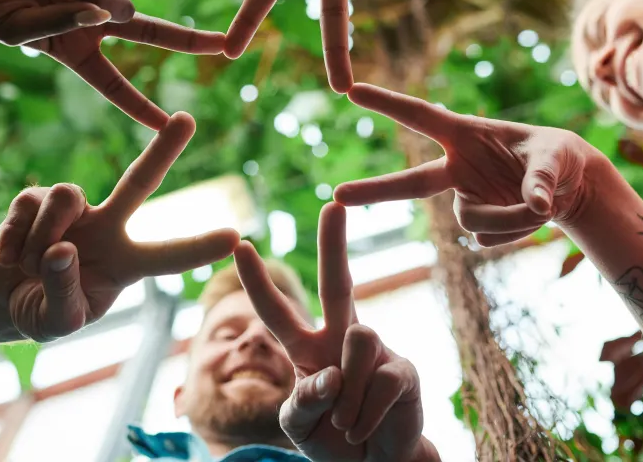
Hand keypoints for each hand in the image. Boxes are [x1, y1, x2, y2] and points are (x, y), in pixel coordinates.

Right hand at [0, 113, 239, 340]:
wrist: (1, 300)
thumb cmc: (43, 311)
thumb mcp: (58, 321)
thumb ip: (63, 293)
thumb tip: (63, 248)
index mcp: (127, 263)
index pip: (168, 256)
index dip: (198, 247)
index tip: (235, 238)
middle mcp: (107, 227)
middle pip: (139, 181)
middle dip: (163, 149)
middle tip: (187, 119)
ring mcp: (74, 210)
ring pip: (66, 197)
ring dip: (42, 236)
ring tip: (30, 264)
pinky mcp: (35, 200)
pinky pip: (29, 205)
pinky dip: (13, 237)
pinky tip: (9, 257)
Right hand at [30, 0, 223, 129]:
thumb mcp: (17, 31)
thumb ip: (59, 28)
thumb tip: (101, 15)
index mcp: (76, 53)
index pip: (117, 86)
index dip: (142, 106)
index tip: (171, 125)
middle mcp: (90, 22)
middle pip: (151, 33)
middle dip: (188, 40)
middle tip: (225, 45)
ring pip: (122, 4)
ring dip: (99, 6)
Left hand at [234, 203, 430, 461]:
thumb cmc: (330, 439)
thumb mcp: (298, 427)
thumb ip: (300, 403)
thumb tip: (328, 376)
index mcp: (307, 348)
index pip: (277, 311)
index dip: (257, 281)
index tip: (239, 244)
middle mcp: (340, 338)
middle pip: (337, 283)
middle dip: (334, 243)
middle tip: (332, 205)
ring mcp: (375, 351)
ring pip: (358, 339)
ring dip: (346, 394)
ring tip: (345, 423)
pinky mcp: (402, 371)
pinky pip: (380, 380)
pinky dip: (364, 414)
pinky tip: (362, 429)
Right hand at [335, 84, 607, 244]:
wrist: (572, 188)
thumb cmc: (558, 156)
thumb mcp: (557, 159)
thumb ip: (543, 181)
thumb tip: (538, 207)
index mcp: (465, 135)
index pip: (419, 117)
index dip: (386, 103)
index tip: (351, 90)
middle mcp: (457, 169)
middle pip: (411, 184)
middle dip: (375, 190)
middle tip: (337, 194)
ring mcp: (466, 199)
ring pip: (473, 221)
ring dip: (510, 219)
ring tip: (542, 207)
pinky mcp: (479, 226)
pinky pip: (491, 239)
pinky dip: (518, 231)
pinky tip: (534, 216)